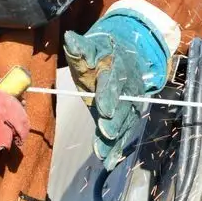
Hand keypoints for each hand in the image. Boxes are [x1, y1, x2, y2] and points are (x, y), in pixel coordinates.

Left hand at [63, 31, 145, 170]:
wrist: (126, 54)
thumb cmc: (100, 54)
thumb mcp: (88, 48)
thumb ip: (80, 47)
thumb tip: (70, 39)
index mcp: (116, 65)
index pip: (113, 80)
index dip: (109, 95)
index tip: (103, 109)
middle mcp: (128, 85)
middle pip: (124, 104)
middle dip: (116, 120)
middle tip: (106, 132)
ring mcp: (131, 100)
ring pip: (126, 120)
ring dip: (116, 138)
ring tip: (105, 153)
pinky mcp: (129, 114)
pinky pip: (124, 131)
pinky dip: (117, 147)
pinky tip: (109, 161)